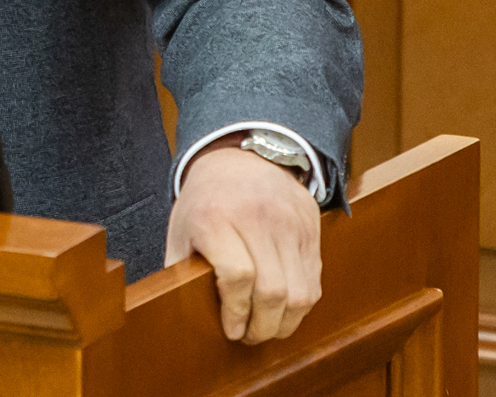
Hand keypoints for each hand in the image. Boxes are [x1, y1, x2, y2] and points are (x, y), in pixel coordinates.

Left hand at [165, 145, 321, 343]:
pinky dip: (301, 305)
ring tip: (268, 328)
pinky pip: (314, 280)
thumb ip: (182, 268)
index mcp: (215, 217)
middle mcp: (257, 218)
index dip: (236, 312)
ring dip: (286, 322)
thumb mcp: (181, 228)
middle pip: (273, 291)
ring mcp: (289, 222)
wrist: (239, 158)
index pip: (238, 276)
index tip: (231, 330)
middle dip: (263, 326)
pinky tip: (284, 310)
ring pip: (301, 292)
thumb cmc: (205, 201)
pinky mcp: (311, 229)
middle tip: (250, 337)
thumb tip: (182, 313)